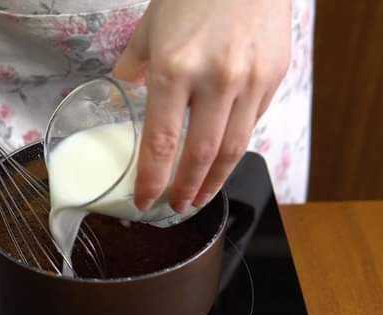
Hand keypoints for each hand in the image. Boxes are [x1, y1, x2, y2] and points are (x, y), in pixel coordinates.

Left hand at [113, 0, 290, 211]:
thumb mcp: (153, 24)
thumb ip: (136, 62)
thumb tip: (123, 86)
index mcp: (176, 69)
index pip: (162, 144)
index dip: (153, 181)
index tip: (146, 201)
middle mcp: (215, 79)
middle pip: (200, 155)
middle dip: (185, 190)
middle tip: (175, 208)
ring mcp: (250, 79)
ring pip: (232, 148)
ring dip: (213, 181)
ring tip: (198, 197)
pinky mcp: (274, 76)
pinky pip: (252, 123)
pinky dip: (235, 146)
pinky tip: (221, 160)